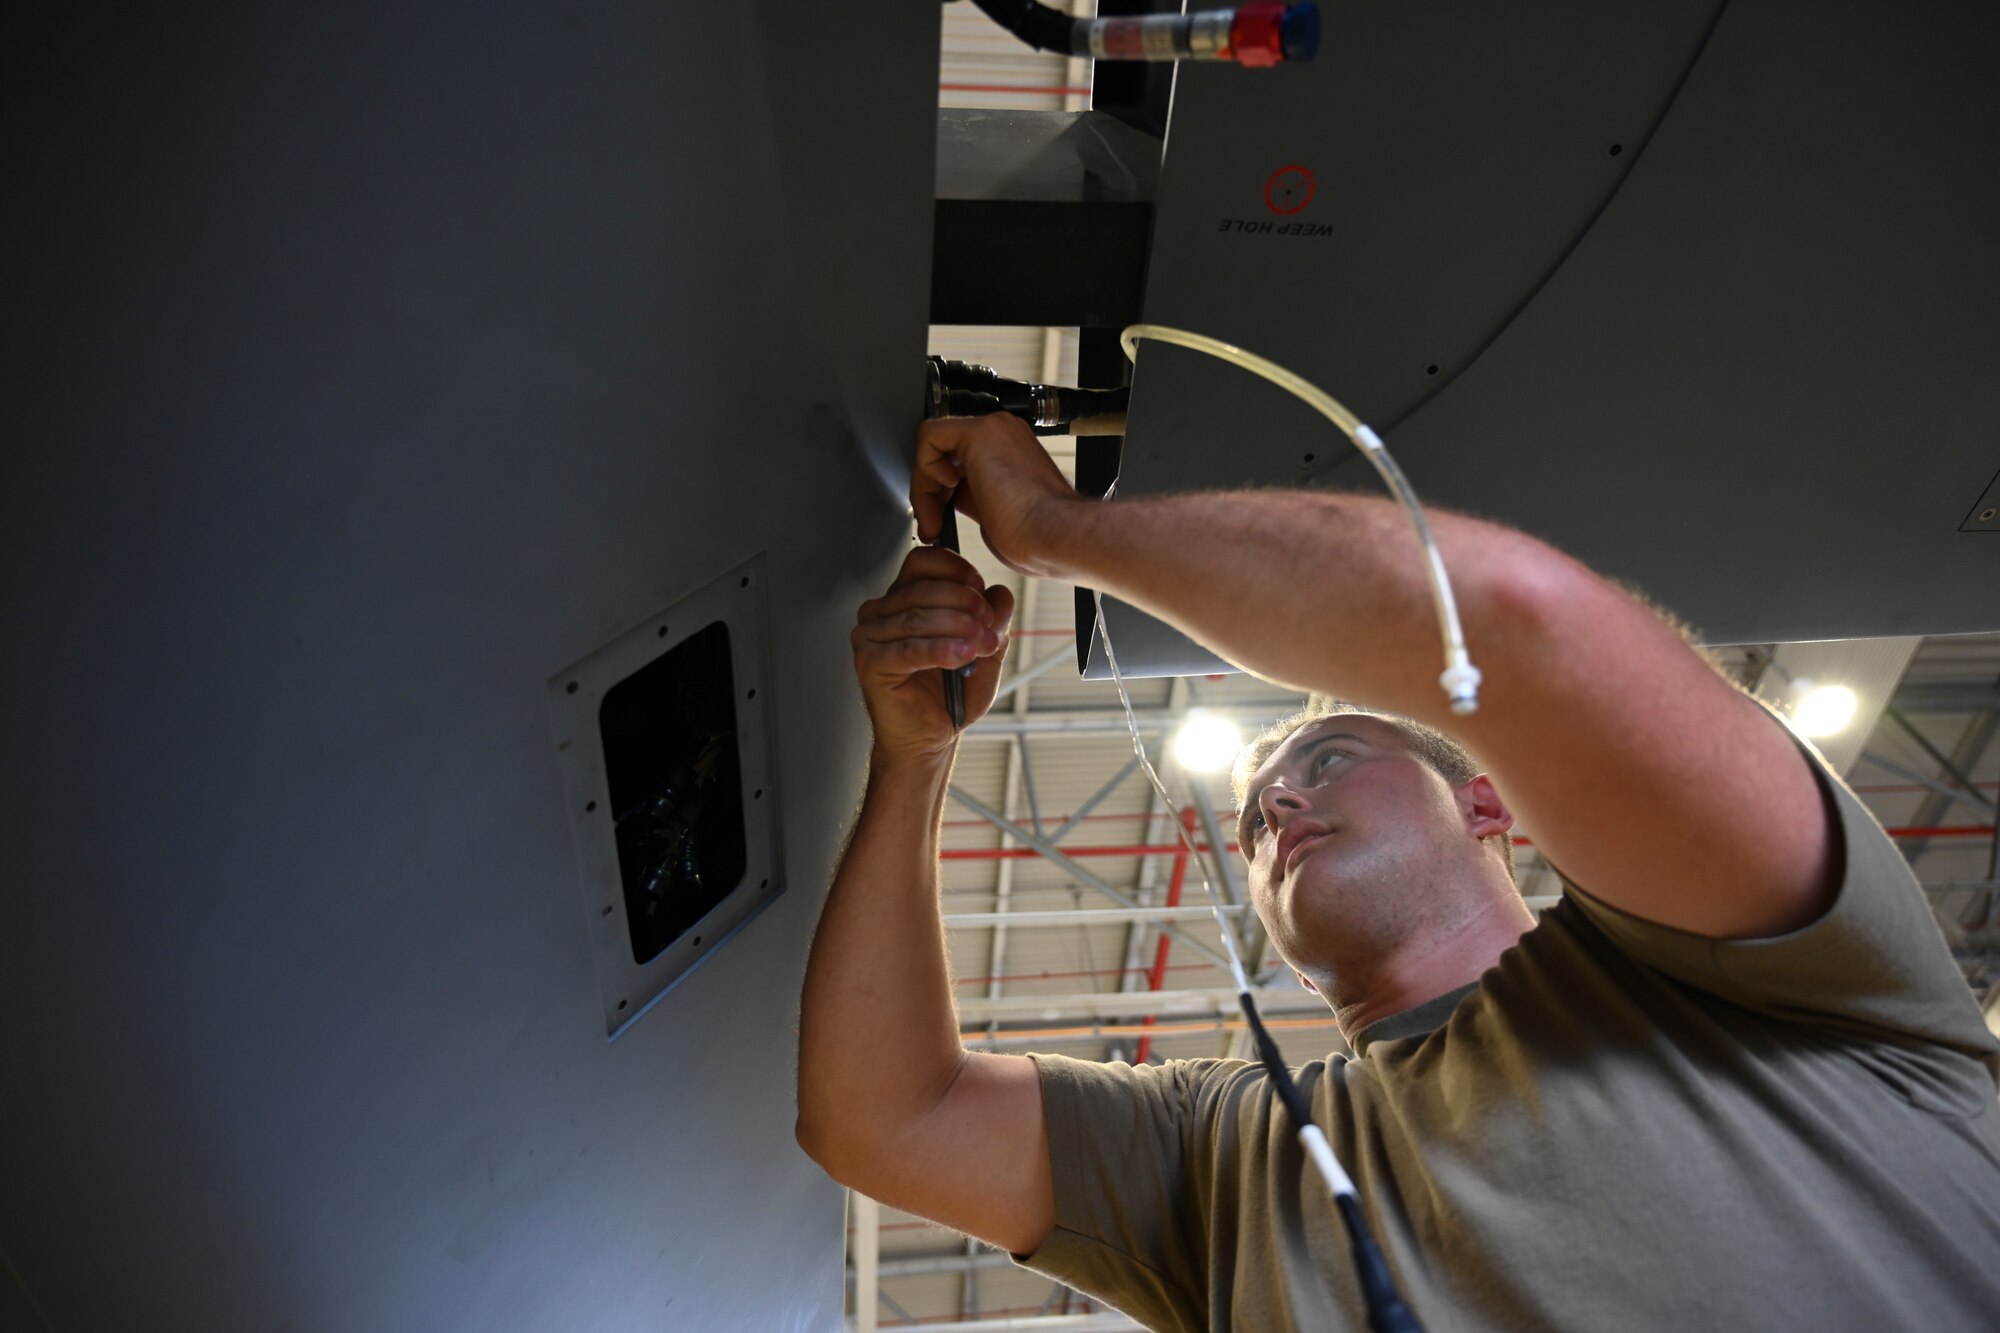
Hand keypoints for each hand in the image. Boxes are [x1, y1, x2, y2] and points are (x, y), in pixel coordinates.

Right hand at [852, 547, 1016, 763]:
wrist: (931, 737)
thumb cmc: (950, 693)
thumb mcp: (984, 648)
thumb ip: (994, 619)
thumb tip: (1000, 593)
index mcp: (903, 597)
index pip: (923, 561)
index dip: (956, 570)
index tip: (982, 588)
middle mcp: (881, 612)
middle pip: (924, 590)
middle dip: (967, 606)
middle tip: (991, 628)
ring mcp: (869, 636)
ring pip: (918, 617)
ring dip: (959, 629)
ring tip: (983, 647)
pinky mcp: (869, 662)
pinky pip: (908, 649)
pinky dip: (940, 650)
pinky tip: (962, 657)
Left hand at [913, 414, 1076, 576]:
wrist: (1053, 536)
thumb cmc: (1038, 537)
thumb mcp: (994, 512)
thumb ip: (972, 495)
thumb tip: (949, 497)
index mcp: (1012, 451)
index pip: (960, 459)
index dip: (942, 491)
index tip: (941, 519)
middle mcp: (1003, 434)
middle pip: (944, 451)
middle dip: (929, 492)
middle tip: (932, 525)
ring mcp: (994, 429)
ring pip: (934, 445)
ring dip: (924, 488)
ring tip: (934, 522)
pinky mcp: (980, 432)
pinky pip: (930, 437)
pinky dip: (924, 469)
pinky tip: (945, 492)